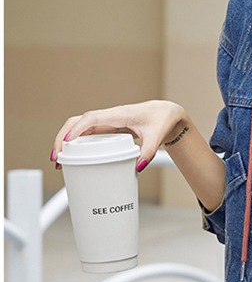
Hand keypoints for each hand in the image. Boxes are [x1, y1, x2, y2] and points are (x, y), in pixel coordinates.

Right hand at [51, 101, 186, 172]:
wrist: (165, 114)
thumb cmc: (160, 120)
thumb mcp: (157, 137)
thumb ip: (148, 152)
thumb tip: (138, 168)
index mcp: (118, 114)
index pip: (90, 118)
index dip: (76, 129)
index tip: (65, 141)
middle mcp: (108, 117)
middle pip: (77, 123)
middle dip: (62, 137)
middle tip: (56, 157)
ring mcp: (106, 123)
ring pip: (79, 129)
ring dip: (66, 141)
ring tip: (59, 161)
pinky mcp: (108, 129)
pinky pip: (87, 134)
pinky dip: (76, 144)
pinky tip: (71, 156)